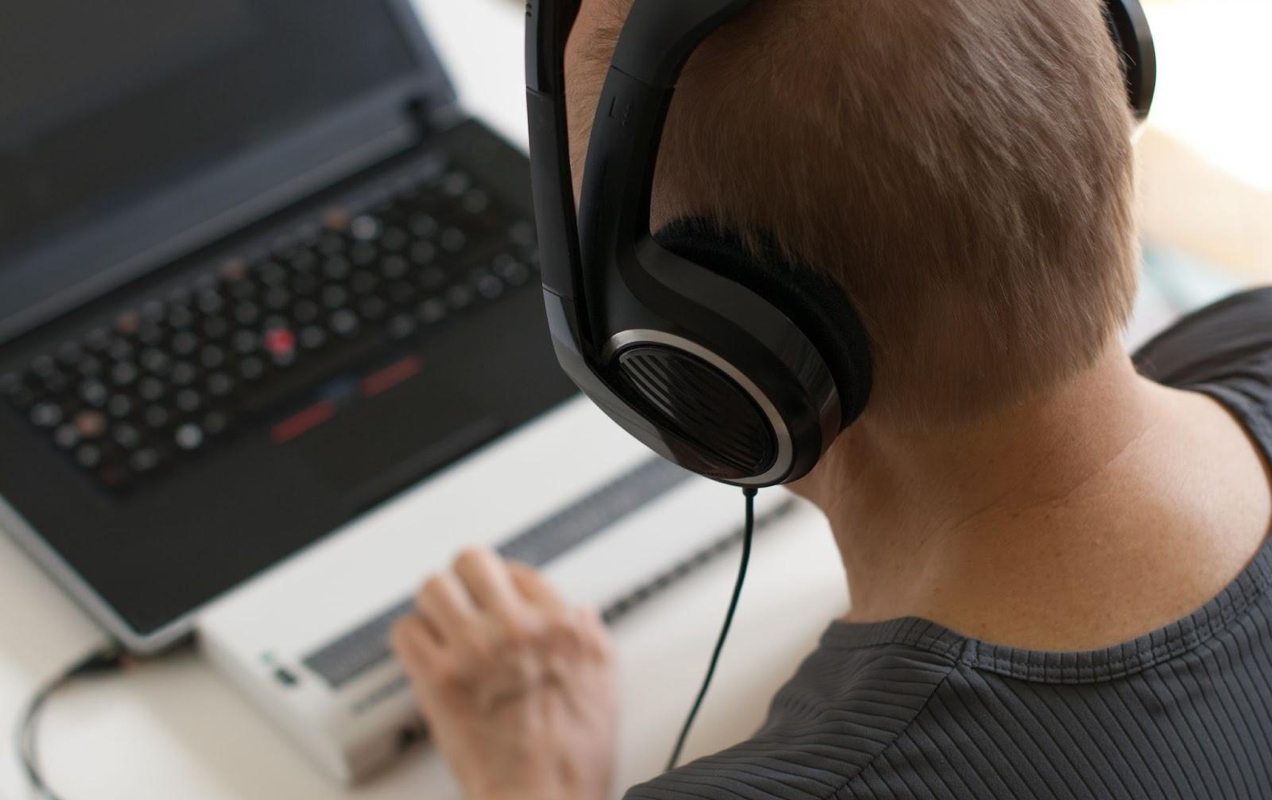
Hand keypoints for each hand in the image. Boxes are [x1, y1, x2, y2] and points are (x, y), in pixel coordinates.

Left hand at [391, 548, 617, 799]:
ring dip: (434, 605)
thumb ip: (591, 640)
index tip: (497, 599)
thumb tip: (580, 616)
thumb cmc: (572, 758)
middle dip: (465, 581)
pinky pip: (406, 632)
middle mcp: (517, 630)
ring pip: (433, 588)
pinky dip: (411, 640)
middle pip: (473, 563)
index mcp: (561, 628)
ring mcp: (475, 651)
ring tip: (439, 624)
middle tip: (462, 599)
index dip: (505, 587)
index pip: (520, 573)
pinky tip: (424, 653)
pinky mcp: (439, 680)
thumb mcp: (604, 685)